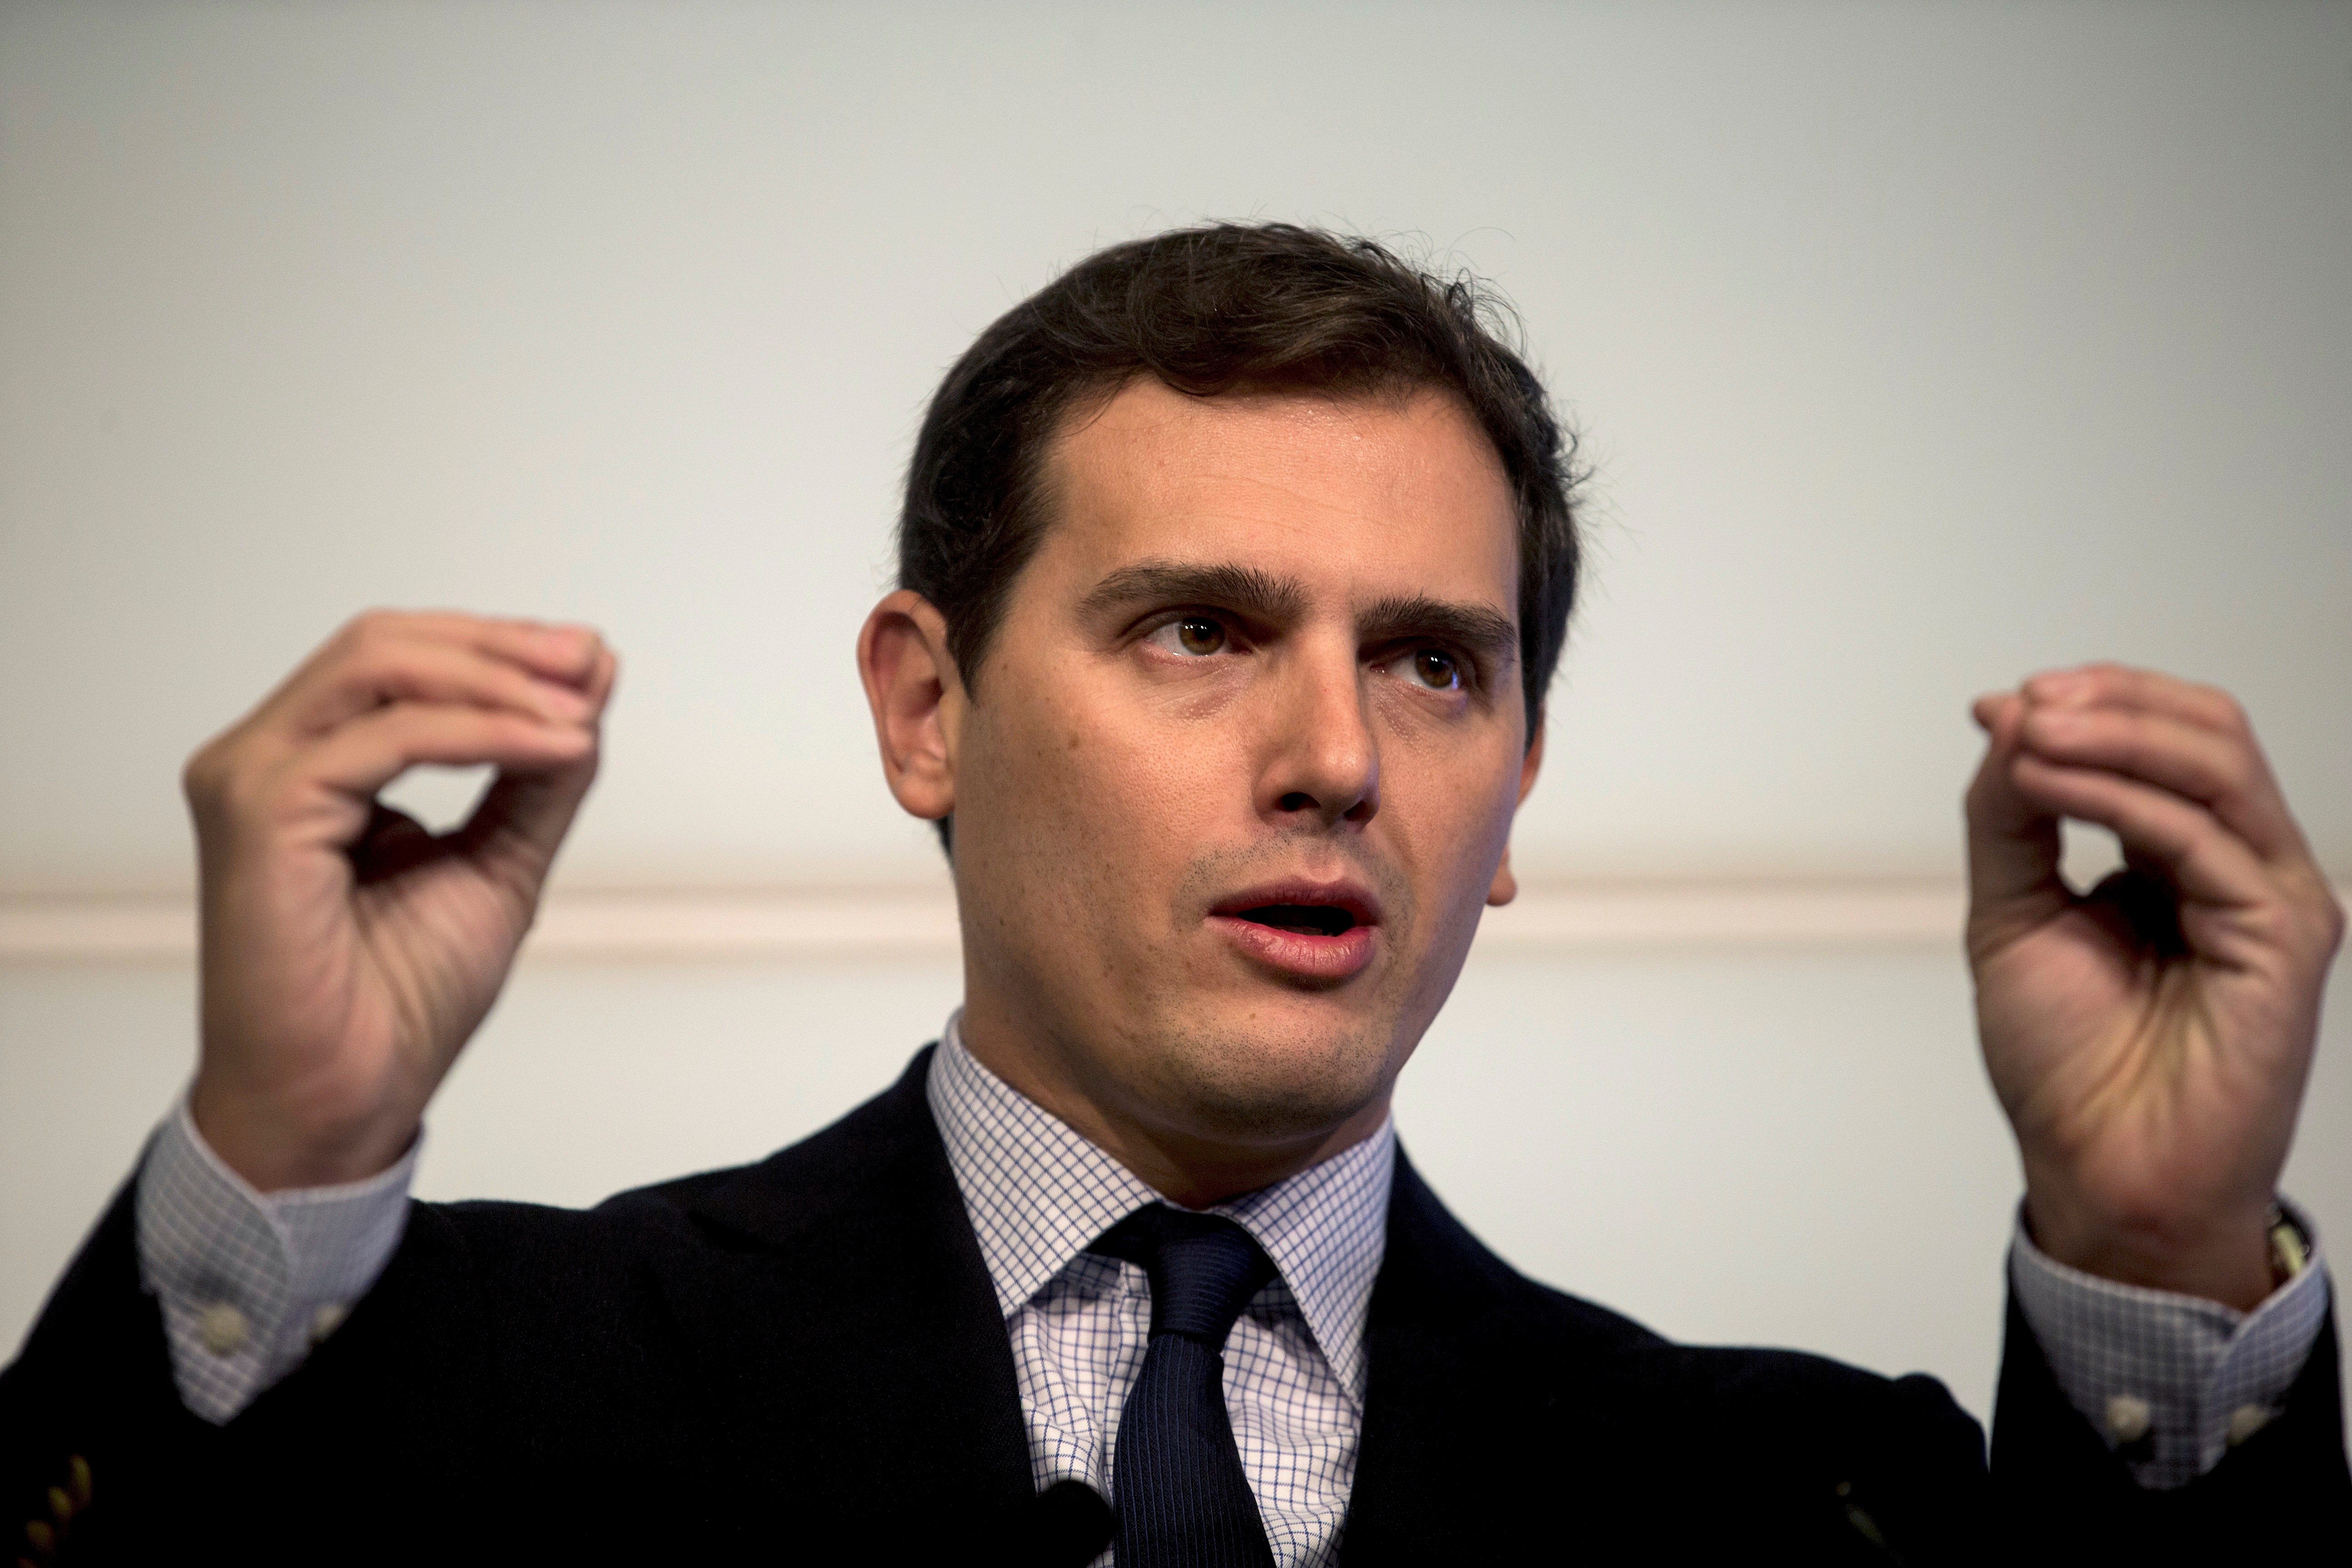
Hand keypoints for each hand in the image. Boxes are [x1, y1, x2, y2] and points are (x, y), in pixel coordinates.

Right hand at [184, 610, 616, 1190]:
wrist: (347, 1100)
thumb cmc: (400, 998)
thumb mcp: (501, 858)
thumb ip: (538, 771)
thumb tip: (592, 677)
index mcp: (310, 763)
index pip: (400, 661)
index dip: (497, 646)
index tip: (589, 660)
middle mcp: (266, 757)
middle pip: (384, 644)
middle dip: (500, 645)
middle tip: (587, 663)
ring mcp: (252, 779)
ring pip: (379, 669)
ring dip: (497, 680)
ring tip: (578, 713)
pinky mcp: (261, 812)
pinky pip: (388, 738)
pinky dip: (484, 732)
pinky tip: (551, 748)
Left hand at [1965, 663, 2342, 1308]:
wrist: (2098, 1169)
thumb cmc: (2066, 1061)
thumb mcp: (2012, 911)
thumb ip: (2010, 815)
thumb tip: (2007, 715)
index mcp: (2183, 855)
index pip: (2167, 736)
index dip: (2092, 702)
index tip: (2002, 703)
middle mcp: (2238, 865)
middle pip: (2209, 731)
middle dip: (2112, 701)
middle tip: (2026, 702)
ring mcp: (2271, 896)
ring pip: (2218, 765)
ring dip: (2115, 734)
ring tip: (2031, 732)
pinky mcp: (2283, 935)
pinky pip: (2204, 839)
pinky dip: (2119, 798)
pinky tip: (2048, 785)